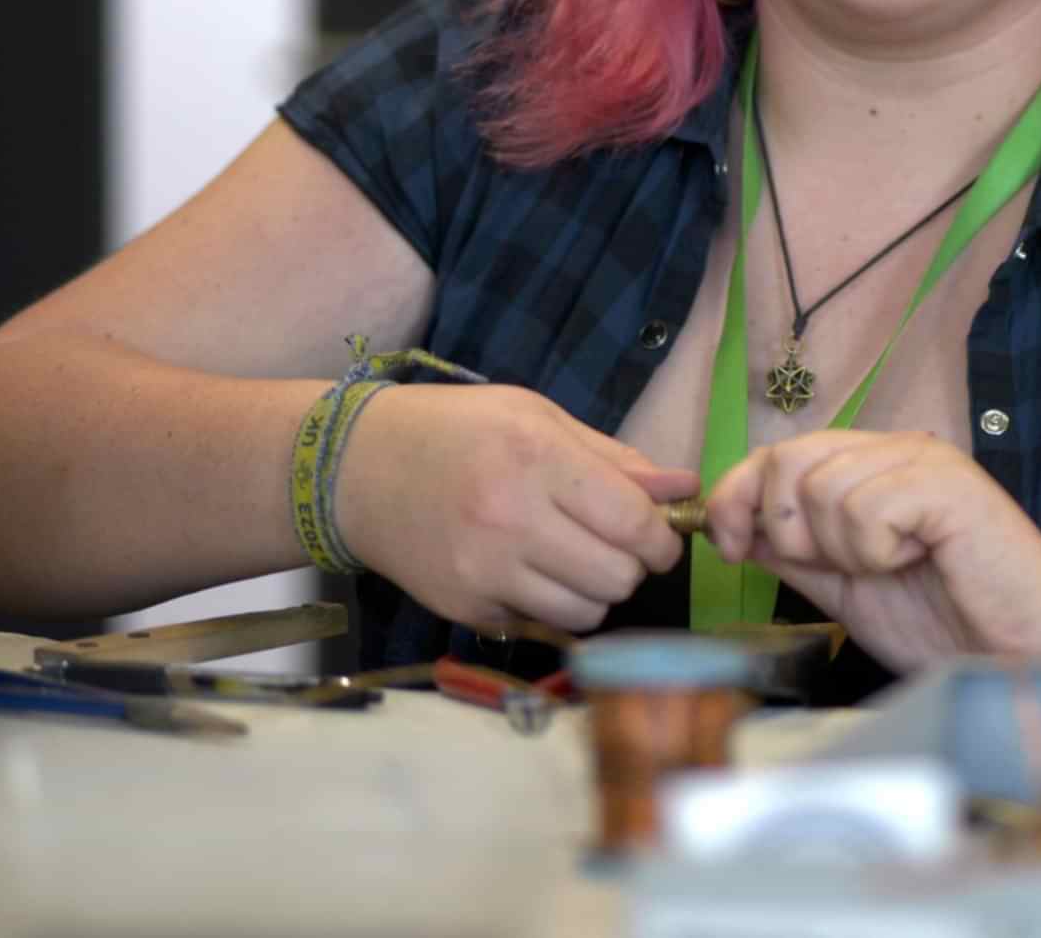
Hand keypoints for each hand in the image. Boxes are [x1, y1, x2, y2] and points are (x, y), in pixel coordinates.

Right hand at [333, 383, 696, 632]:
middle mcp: (511, 520)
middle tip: (614, 545)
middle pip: (617, 578)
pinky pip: (540, 623)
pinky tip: (527, 570)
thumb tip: (684, 490)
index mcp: (537, 459)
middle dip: (631, 566)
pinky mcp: (465, 607)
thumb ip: (614, 459)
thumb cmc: (457, 431)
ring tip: (572, 559)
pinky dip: (549, 604)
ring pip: (585, 611)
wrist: (356, 469)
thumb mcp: (537, 418)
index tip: (659, 538)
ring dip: (594, 591)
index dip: (662, 539)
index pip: (632, 523)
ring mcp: (484, 571)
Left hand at [702, 430, 1040, 672]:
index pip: (777, 453)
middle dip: (790, 531)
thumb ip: (797, 552)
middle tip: (842, 567)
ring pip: (822, 489)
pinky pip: (866, 509)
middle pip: (788, 462)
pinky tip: (917, 560)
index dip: (736, 495)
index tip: (728, 545)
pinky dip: (876, 551)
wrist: (1022, 653)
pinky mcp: (946, 484)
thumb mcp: (847, 587)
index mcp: (872, 465)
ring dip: (842, 549)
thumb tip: (734, 528)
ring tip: (892, 566)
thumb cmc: (946, 623)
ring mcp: (924, 461)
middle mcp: (896, 448)